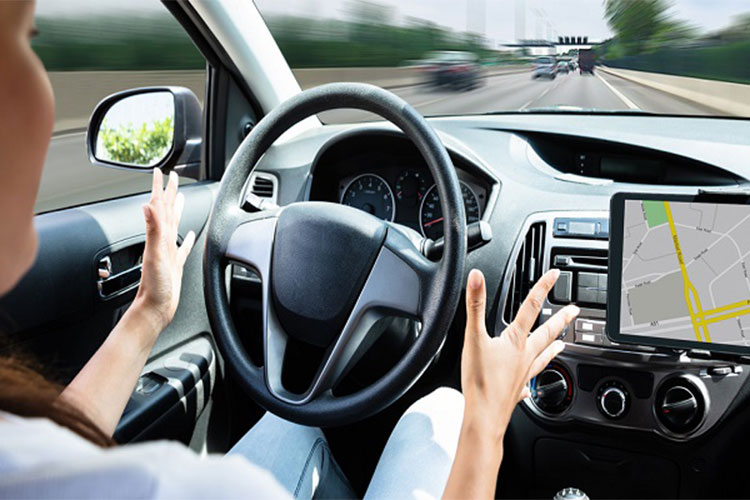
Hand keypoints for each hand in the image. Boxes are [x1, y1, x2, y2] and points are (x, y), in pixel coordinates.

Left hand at [134, 169, 195, 330]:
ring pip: (174, 224)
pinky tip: (188, 235)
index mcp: (159, 237)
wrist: (154, 310)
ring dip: (177, 210)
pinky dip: (186, 238)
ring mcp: (169, 253)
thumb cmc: (154, 286)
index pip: (159, 206)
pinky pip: (182, 246)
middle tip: (173, 177)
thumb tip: (146, 204)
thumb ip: (152, 229)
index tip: (161, 171)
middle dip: (169, 193)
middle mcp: (163, 242)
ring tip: (180, 198)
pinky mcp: (175, 264)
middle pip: (167, 210)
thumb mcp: (155, 255)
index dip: (160, 188)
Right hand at [460, 268, 578, 435]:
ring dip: (553, 348)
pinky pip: (529, 384)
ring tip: (563, 344)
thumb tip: (476, 277)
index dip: (543, 287)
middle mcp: (524, 356)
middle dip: (561, 319)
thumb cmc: (480, 380)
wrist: (484, 416)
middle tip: (574, 311)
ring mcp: (523, 375)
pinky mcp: (516, 391)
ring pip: (543, 357)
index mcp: (515, 340)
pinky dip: (533, 382)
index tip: (555, 275)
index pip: (532, 306)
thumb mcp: (473, 337)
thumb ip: (474, 305)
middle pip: (546, 332)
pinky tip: (531, 387)